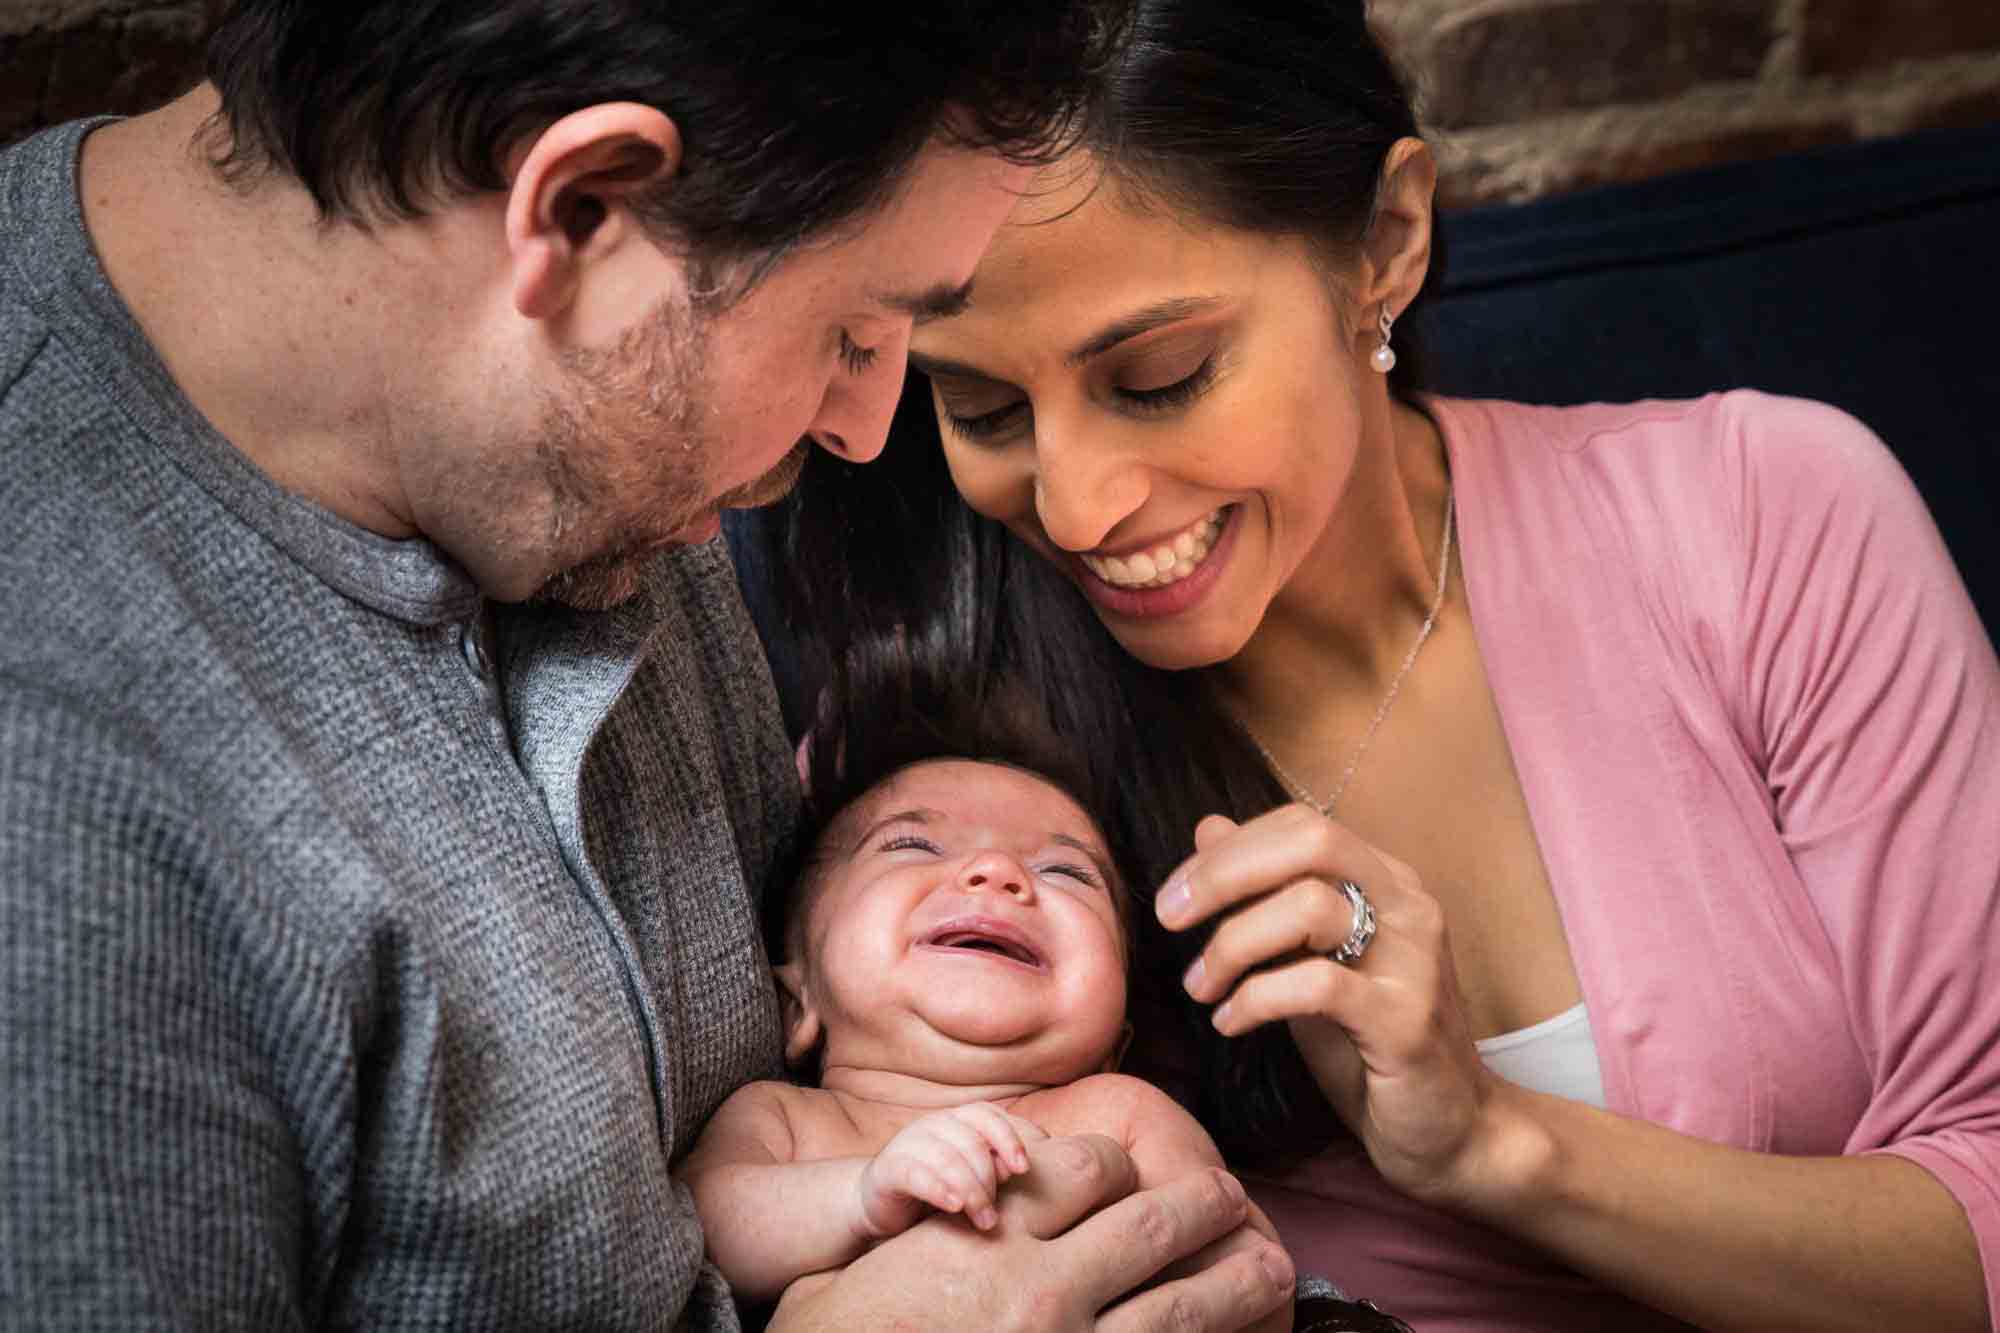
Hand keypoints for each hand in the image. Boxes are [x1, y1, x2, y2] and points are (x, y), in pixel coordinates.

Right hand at [769, 1133, 1294, 1331]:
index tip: (1130, 1173)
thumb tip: (977, 1200)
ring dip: (1236, 1282)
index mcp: (988, 1246)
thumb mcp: (865, 1276)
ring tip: (1269, 1267)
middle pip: (1153, 1226)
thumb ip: (929, 1227)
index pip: (1087, 1170)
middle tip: (1231, 1199)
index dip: (1119, 1163)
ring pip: (1184, 1306)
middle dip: (1204, 1207)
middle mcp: (1043, 1296)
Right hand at [858, 1102, 1045, 1235]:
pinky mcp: (887, 1169)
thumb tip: (1012, 1168)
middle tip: (993, 1215)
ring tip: (984, 1221)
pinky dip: (938, 1189)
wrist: (879, 1206)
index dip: (1008, 1138)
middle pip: (972, 1143)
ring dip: (972, 1192)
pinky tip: (953, 1206)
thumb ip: (990, 1170)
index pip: (987, 1115)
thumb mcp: (967, 1180)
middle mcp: (931, 1125)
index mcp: (954, 1121)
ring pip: (948, 1159)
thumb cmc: (933, 1192)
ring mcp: (907, 1144)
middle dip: (989, 1180)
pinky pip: (916, 1174)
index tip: (1023, 1169)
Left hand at [1160, 804, 1496, 1205]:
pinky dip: (1256, 997)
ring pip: (1309, 907)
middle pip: (1309, 843)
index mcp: (1387, 882)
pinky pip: (1316, 984)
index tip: (1176, 894)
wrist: (1453, 1131)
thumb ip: (1266, 895)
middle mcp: (1409, 907)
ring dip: (1232, 945)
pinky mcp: (1406, 1020)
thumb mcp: (1307, 960)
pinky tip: (1230, 1023)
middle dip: (1223, 874)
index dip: (1228, 850)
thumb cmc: (1370, 1045)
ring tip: (1201, 987)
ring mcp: (1414, 961)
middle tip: (1170, 919)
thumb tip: (1208, 828)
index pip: (1301, 826)